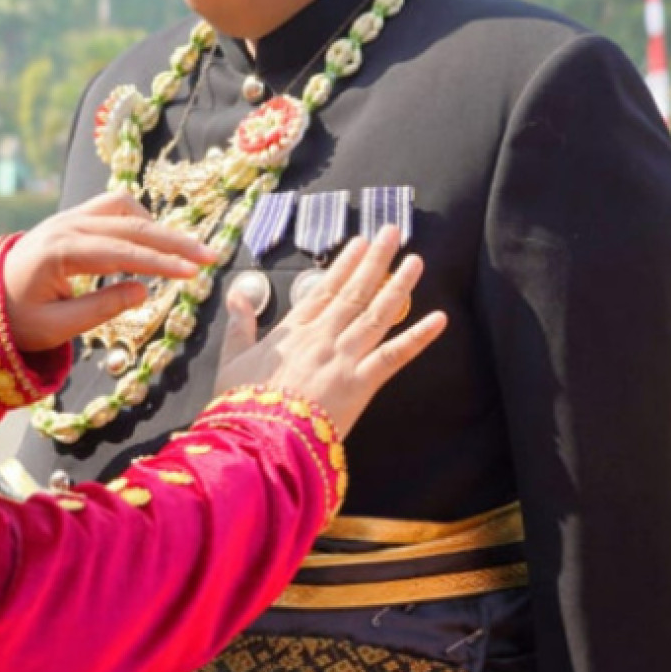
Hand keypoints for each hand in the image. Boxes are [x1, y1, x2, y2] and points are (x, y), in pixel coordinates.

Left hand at [2, 191, 215, 352]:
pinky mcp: (72, 218)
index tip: (194, 273)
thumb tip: (144, 291)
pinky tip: (151, 240)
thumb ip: (101, 309)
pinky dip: (137, 219)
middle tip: (209, 257)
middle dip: (174, 241)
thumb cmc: (18, 319)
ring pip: (123, 207)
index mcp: (59, 253)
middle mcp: (66, 226)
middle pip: (131, 224)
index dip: (162, 262)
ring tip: (182, 253)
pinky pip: (111, 206)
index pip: (122, 253)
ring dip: (156, 225)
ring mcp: (68, 217)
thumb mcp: (56, 328)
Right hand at [214, 226, 444, 438]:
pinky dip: (418, 337)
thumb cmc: (243, 404)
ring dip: (399, 287)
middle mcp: (323, 337)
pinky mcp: (362, 383)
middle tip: (392, 233)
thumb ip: (238, 326)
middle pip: (355, 292)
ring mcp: (344, 358)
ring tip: (416, 261)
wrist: (260, 438)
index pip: (325, 290)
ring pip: (377, 314)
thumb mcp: (232, 361)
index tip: (361, 243)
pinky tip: (438, 319)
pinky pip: (395, 356)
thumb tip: (236, 295)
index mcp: (294, 331)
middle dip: (376, 261)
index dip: (345, 265)